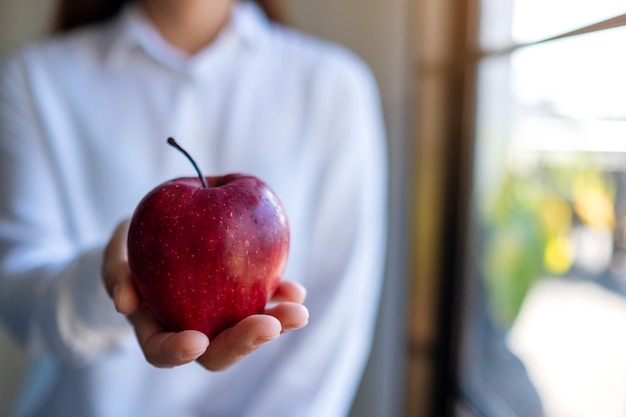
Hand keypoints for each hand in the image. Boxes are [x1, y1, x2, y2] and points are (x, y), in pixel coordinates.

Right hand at [102, 220, 308, 370]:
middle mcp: (191, 330)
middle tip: (269, 325)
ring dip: (276, 324)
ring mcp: (219, 317)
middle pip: (218, 351)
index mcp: (156, 329)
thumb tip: (126, 303)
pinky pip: (263, 302)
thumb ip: (117, 276)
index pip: (163, 351)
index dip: (178, 351)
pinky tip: (296, 291)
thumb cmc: (131, 254)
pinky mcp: (241, 298)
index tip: (196, 341)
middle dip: (245, 342)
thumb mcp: (115, 259)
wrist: (156, 239)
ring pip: (248, 331)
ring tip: (298, 311)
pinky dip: (280, 298)